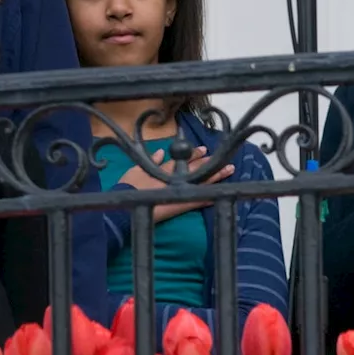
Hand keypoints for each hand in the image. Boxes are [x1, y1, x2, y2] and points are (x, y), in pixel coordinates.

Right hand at [118, 146, 235, 221]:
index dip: (194, 155)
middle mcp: (174, 179)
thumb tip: (161, 152)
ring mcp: (178, 191)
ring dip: (214, 176)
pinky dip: (206, 198)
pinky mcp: (179, 205)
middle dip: (209, 164)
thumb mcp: (136, 169)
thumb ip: (151, 161)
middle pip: (196, 169)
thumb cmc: (129, 186)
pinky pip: (196, 201)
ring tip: (228, 170)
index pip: (183, 160)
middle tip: (224, 158)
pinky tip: (217, 196)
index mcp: (165, 170)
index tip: (204, 149)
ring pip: (201, 182)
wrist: (125, 203)